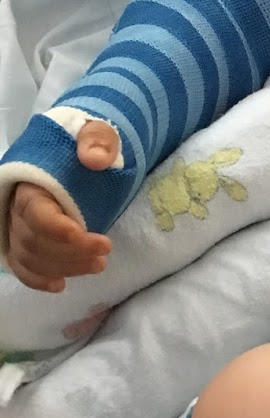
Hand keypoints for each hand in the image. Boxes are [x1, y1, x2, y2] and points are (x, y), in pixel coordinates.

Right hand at [6, 119, 118, 292]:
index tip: (97, 240)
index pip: (36, 212)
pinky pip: (22, 264)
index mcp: (30, 181)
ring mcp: (19, 224)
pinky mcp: (26, 237)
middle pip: (33, 239)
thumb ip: (97, 140)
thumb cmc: (87, 141)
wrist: (78, 147)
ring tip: (99, 265)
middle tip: (105, 254)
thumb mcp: (97, 131)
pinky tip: (60, 286)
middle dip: (70, 253)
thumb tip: (95, 158)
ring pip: (30, 256)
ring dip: (64, 267)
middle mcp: (16, 205)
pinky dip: (38, 279)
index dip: (61, 230)